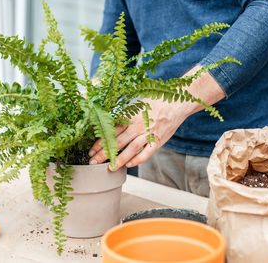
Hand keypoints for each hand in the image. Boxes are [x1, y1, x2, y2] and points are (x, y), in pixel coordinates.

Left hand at [88, 65, 224, 170]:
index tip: (91, 149)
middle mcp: (137, 125)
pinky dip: (137, 159)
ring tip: (109, 167)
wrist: (176, 101)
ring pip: (130, 149)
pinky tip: (129, 164)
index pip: (111, 131)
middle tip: (93, 162)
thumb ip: (124, 113)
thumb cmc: (156, 100)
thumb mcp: (137, 102)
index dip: (100, 141)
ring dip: (118, 159)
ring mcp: (148, 133)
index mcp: (130, 115)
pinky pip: (146, 152)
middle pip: (117, 141)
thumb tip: (110, 120)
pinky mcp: (158, 140)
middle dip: (103, 153)